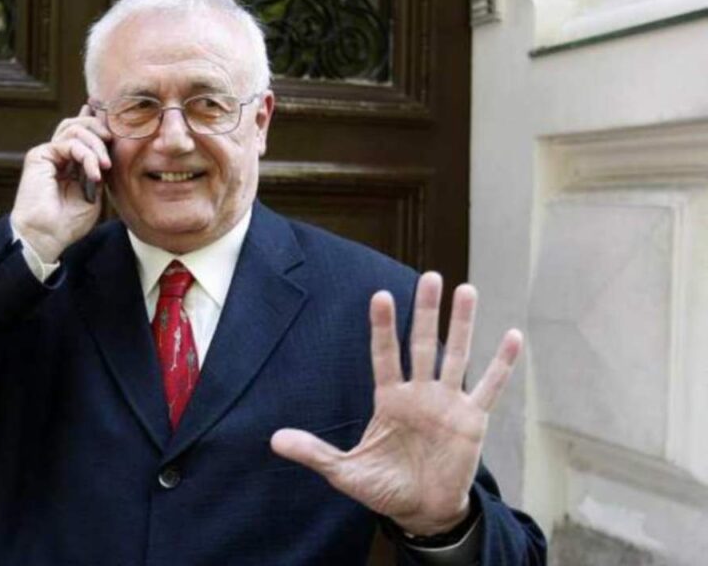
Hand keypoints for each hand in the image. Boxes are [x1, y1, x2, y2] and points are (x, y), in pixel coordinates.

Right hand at [10, 104, 112, 262]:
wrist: (46, 236)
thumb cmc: (68, 223)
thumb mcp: (93, 195)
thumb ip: (98, 172)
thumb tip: (107, 154)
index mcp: (68, 163)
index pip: (82, 134)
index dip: (96, 123)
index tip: (113, 123)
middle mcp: (57, 155)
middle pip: (77, 124)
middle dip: (99, 129)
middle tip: (112, 143)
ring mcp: (48, 154)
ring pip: (74, 129)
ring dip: (95, 144)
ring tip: (105, 164)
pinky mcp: (39, 156)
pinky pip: (68, 144)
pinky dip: (86, 155)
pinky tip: (94, 172)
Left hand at [270, 272, 521, 535]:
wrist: (420, 511)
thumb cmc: (383, 487)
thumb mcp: (344, 471)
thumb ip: (314, 452)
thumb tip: (274, 440)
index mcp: (389, 399)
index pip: (385, 355)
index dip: (383, 327)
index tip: (380, 296)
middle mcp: (419, 393)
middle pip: (423, 344)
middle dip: (425, 312)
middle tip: (429, 276)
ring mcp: (448, 403)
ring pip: (456, 356)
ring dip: (462, 325)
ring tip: (466, 290)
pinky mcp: (472, 420)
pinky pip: (490, 387)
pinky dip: (502, 364)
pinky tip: (513, 336)